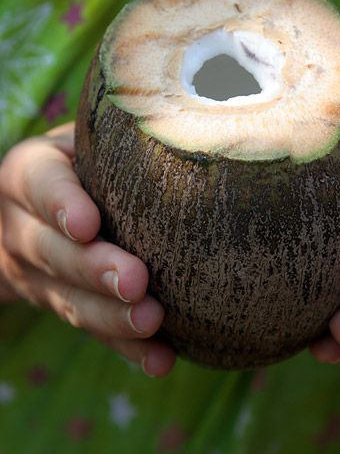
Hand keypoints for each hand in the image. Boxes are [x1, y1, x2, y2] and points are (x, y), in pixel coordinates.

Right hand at [0, 123, 175, 377]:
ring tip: (151, 323)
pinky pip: (93, 331)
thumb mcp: (83, 136)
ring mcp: (38, 275)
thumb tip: (201, 93)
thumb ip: (119, 127)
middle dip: (93, 270)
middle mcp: (24, 227)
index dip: (60, 205)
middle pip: (51, 251)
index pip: (39, 184)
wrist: (30, 210)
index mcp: (29, 174)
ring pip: (69, 299)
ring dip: (110, 317)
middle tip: (136, 282)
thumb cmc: (83, 160)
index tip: (87, 224)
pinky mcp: (63, 305)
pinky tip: (161, 360)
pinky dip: (127, 348)